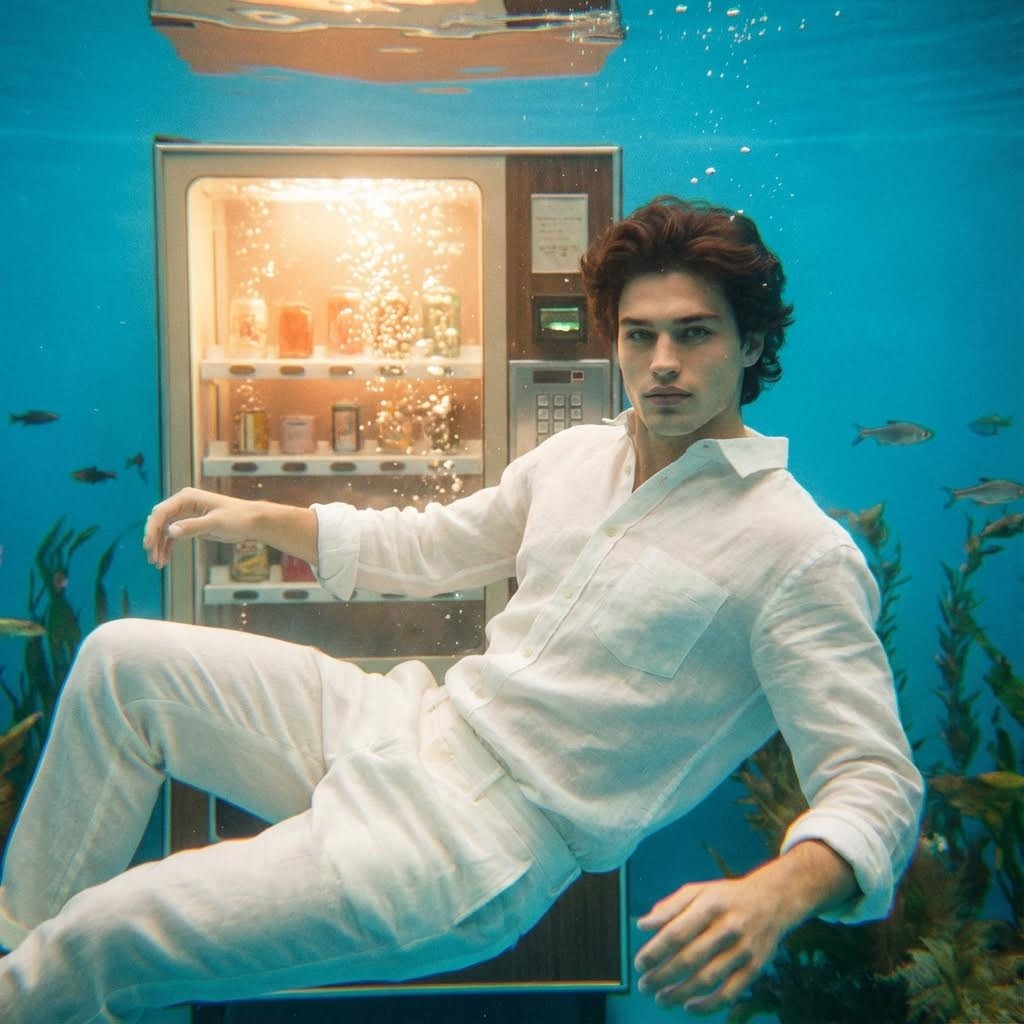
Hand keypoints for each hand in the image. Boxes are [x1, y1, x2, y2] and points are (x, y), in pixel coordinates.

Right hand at [143, 487, 257, 568]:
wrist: (253, 521)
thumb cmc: (238, 518)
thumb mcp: (215, 523)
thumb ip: (193, 526)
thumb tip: (170, 531)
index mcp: (187, 497)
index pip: (161, 512)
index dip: (152, 529)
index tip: (148, 546)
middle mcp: (184, 504)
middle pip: (159, 521)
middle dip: (154, 539)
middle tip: (152, 558)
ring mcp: (186, 514)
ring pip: (165, 531)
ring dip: (159, 546)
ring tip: (157, 563)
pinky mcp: (191, 525)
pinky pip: (174, 536)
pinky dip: (168, 547)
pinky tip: (164, 560)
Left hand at [634, 842, 856, 1014]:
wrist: (772, 901)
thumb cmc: (725, 897)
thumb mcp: (697, 890)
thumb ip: (669, 907)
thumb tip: (642, 925)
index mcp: (710, 904)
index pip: (676, 933)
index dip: (654, 952)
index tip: (638, 964)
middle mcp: (728, 927)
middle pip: (689, 959)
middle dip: (662, 976)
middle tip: (643, 986)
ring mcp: (743, 950)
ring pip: (707, 980)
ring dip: (679, 994)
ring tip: (660, 999)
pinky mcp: (754, 968)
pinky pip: (729, 994)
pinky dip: (707, 1006)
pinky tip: (688, 1007)